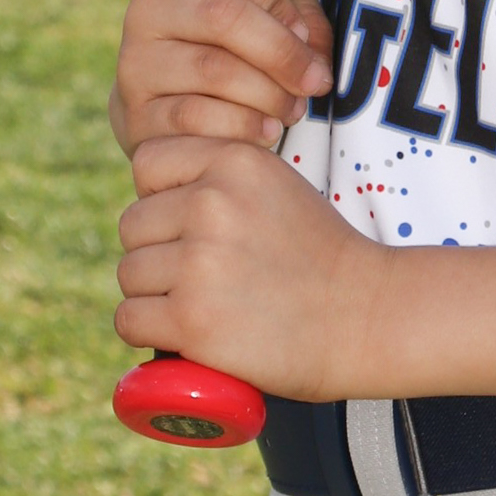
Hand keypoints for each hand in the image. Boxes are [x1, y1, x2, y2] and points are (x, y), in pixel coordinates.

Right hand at [110, 0, 331, 170]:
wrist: (164, 100)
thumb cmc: (223, 45)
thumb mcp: (260, 9)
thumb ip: (295, 15)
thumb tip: (310, 53)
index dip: (280, 0)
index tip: (302, 33)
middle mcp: (147, 5)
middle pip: (223, 14)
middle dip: (282, 53)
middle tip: (313, 81)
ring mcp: (135, 59)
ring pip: (213, 69)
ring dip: (269, 95)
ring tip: (290, 108)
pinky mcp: (136, 112)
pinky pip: (196, 118)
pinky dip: (243, 127)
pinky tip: (264, 131)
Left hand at [115, 138, 381, 399]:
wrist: (367, 318)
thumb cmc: (319, 257)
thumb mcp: (276, 186)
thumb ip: (219, 178)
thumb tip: (151, 199)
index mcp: (233, 162)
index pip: (147, 164)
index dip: (162, 198)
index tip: (191, 226)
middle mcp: (211, 203)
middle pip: (133, 225)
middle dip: (157, 252)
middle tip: (203, 277)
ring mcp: (199, 262)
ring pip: (129, 274)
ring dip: (153, 296)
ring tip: (201, 305)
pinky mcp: (191, 319)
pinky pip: (129, 320)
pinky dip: (148, 332)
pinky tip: (182, 334)